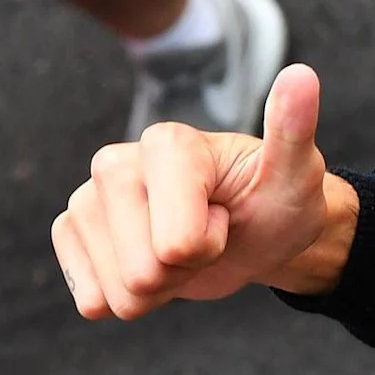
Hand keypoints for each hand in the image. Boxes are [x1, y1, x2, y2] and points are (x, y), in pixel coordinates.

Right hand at [53, 63, 352, 316]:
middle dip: (183, 269)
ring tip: (184, 250)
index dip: (209, 244)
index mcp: (166, 144)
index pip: (177, 243)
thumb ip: (294, 130)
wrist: (256, 231)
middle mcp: (114, 162)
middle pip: (142, 271)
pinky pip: (90, 298)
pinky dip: (128, 299)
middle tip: (209, 237)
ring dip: (160, 287)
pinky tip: (151, 265)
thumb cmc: (277, 201)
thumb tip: (302, 75)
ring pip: (118, 291)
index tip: (226, 215)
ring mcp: (87, 197)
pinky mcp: (72, 230)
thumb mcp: (297, 174)